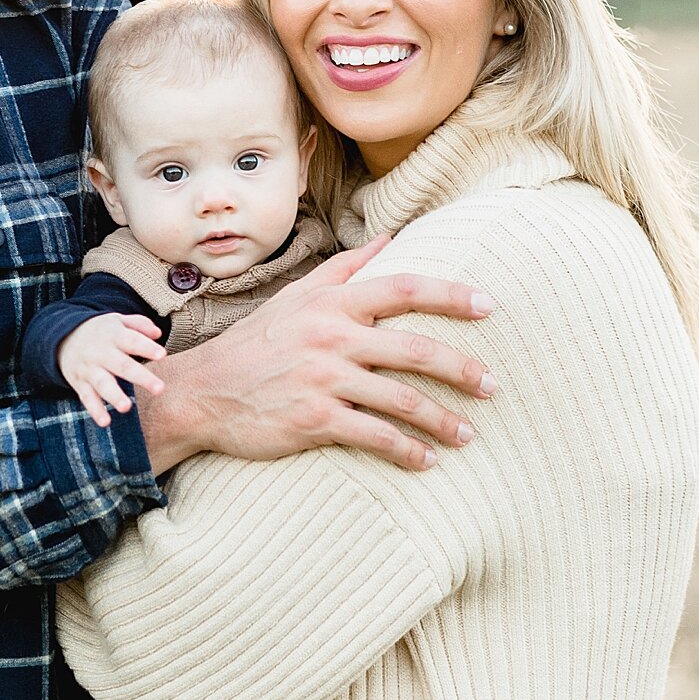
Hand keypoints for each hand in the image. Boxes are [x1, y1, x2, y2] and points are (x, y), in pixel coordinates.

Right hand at [57, 313, 166, 429]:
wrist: (63, 338)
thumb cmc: (101, 332)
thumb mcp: (118, 321)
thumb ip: (139, 325)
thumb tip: (158, 333)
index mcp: (113, 335)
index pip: (132, 340)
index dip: (146, 347)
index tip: (162, 355)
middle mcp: (101, 353)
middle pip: (122, 365)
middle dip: (140, 377)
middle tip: (159, 388)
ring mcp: (89, 370)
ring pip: (103, 384)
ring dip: (114, 396)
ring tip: (126, 407)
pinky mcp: (80, 384)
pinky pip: (87, 398)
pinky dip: (95, 410)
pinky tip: (105, 422)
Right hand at [139, 234, 495, 475]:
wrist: (205, 391)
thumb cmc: (258, 342)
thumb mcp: (297, 296)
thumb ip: (346, 268)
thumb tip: (390, 239)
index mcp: (333, 304)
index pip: (404, 289)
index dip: (451, 295)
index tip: (489, 306)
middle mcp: (333, 338)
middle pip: (415, 349)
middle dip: (462, 369)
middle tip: (493, 385)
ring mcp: (324, 380)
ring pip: (401, 399)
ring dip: (442, 420)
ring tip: (467, 434)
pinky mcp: (314, 419)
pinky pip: (374, 436)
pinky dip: (407, 451)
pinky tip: (427, 461)